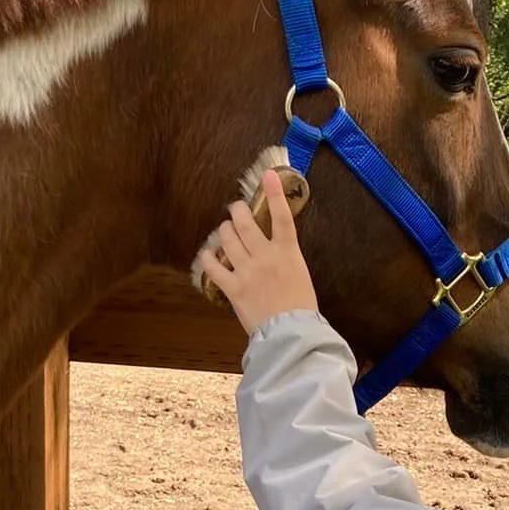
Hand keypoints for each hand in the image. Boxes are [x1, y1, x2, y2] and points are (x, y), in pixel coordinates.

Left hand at [198, 165, 319, 334]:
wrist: (292, 334)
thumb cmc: (302, 308)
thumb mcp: (300, 276)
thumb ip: (285, 260)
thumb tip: (274, 252)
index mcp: (288, 253)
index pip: (282, 217)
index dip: (274, 194)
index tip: (268, 175)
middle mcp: (266, 257)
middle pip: (246, 224)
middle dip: (237, 212)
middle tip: (236, 209)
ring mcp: (248, 271)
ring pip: (228, 239)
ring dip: (224, 230)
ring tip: (225, 229)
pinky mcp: (234, 288)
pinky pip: (214, 267)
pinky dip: (208, 258)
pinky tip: (207, 254)